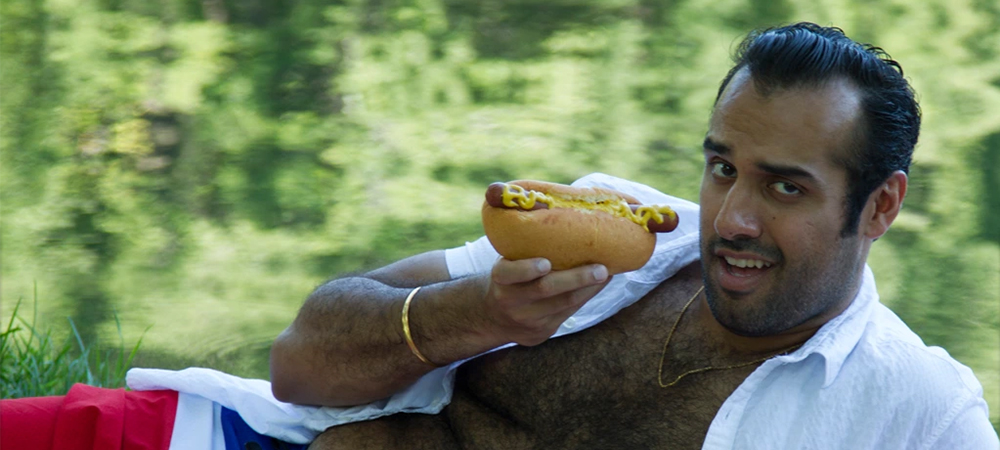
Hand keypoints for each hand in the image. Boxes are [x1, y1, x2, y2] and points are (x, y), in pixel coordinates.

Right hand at [482, 257, 610, 345]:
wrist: (495, 317)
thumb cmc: (510, 278)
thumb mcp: (508, 263)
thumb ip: (525, 248)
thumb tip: (560, 216)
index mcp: (500, 279)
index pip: (509, 273)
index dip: (527, 269)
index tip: (546, 263)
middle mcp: (510, 300)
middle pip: (545, 289)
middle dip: (576, 279)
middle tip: (601, 268)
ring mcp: (527, 319)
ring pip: (563, 304)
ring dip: (589, 289)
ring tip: (607, 274)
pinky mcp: (542, 332)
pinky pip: (568, 313)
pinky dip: (587, 297)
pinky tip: (601, 284)